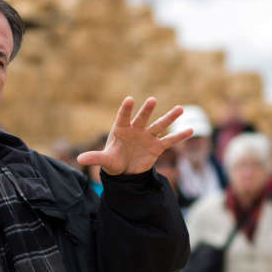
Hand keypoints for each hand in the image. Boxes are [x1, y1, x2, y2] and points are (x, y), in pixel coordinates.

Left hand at [76, 97, 191, 175]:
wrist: (125, 171)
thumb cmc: (113, 161)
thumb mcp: (105, 160)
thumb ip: (94, 157)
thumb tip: (79, 158)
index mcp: (121, 129)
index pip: (123, 117)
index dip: (126, 109)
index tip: (129, 100)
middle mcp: (136, 130)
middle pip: (143, 118)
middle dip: (147, 110)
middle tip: (152, 100)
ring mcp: (148, 137)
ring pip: (160, 125)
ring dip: (169, 117)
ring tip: (180, 109)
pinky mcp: (157, 147)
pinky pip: (169, 140)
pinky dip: (180, 136)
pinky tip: (191, 129)